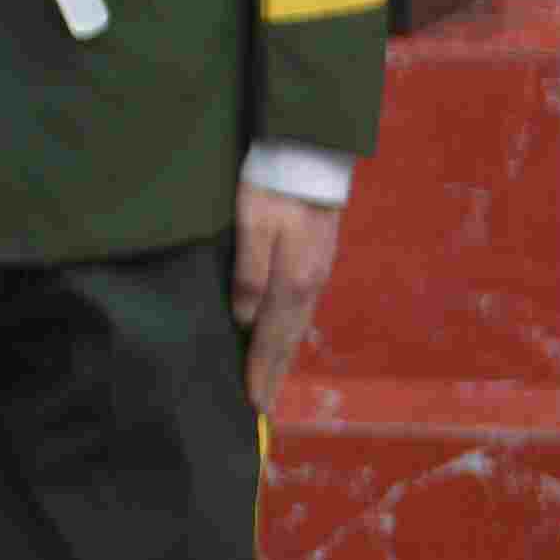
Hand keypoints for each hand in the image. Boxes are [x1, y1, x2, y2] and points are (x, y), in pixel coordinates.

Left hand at [233, 185, 344, 408]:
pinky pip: (300, 308)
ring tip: (268, 378)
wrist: (308, 155)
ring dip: (282, 354)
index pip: (272, 338)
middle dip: (274, 372)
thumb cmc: (273, 186)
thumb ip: (249, 271)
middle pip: (289, 339)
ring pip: (296, 325)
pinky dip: (288, 330)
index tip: (252, 403)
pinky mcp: (315, 260)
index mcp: (293, 281)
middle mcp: (310, 284)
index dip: (261, 370)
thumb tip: (243, 319)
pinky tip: (279, 334)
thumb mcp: (252, 224)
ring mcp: (316, 272)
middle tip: (261, 404)